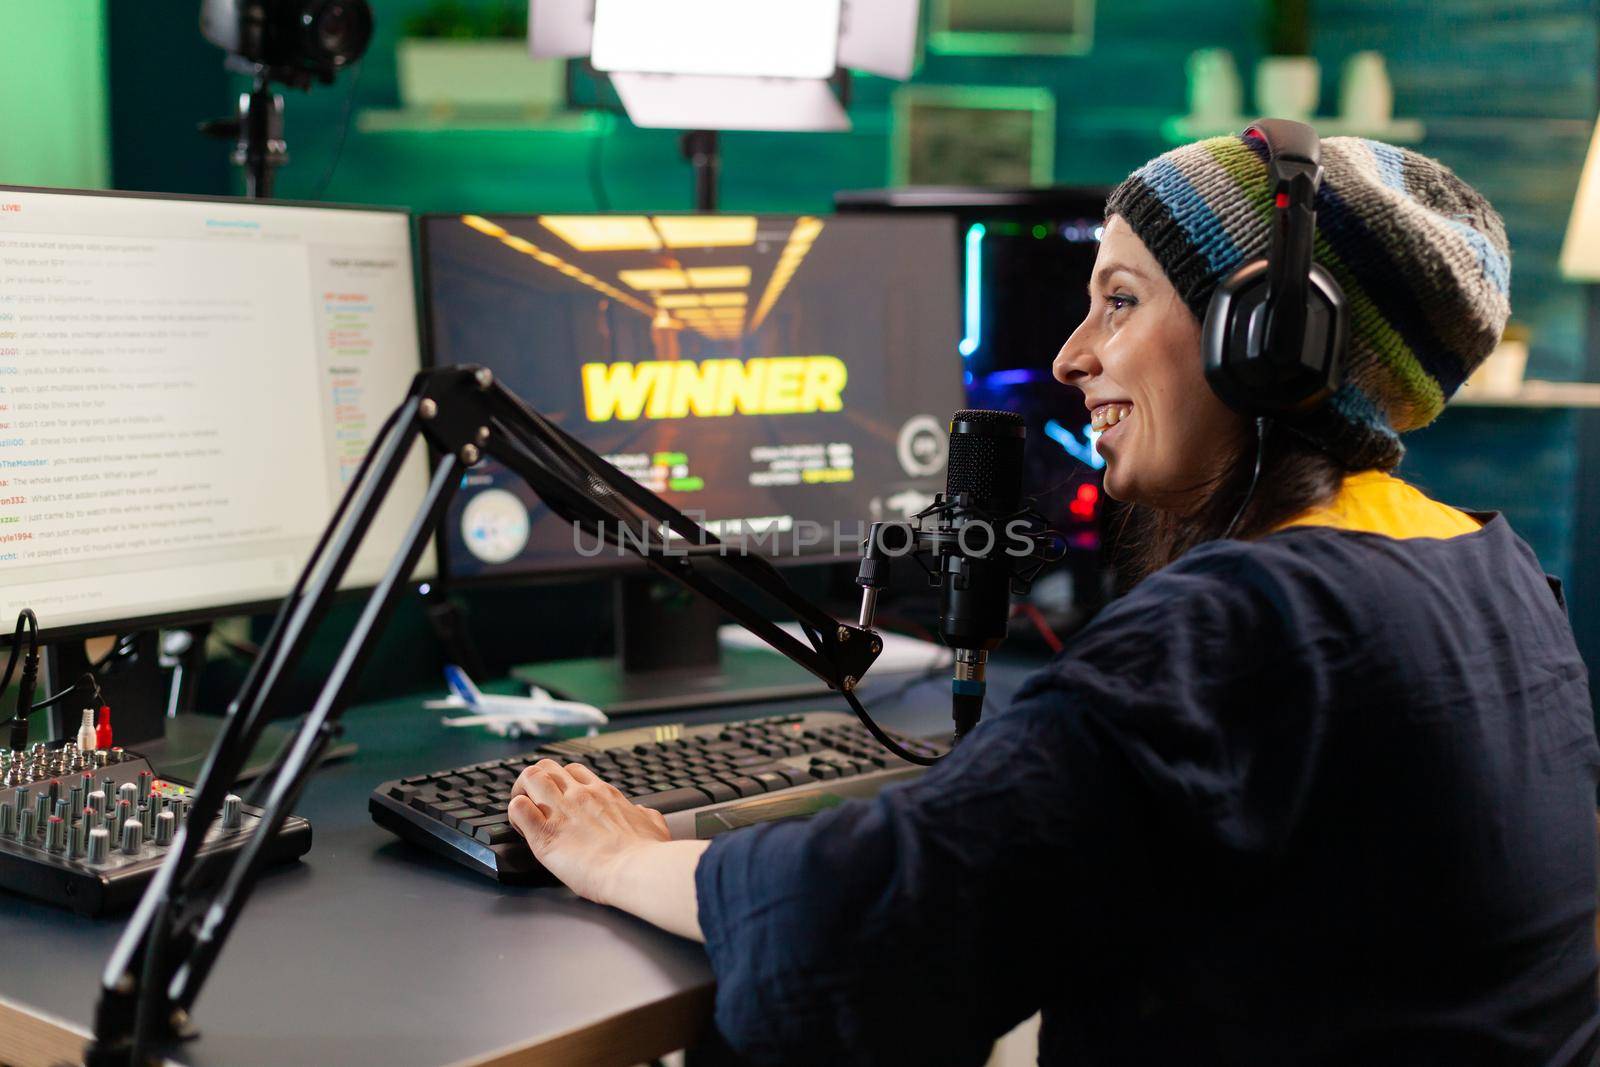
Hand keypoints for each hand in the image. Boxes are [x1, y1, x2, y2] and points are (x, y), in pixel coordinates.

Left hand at [507, 759, 669, 903]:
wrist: (636, 870)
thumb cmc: (647, 854)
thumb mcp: (654, 825)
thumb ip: (645, 815)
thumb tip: (644, 813)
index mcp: (604, 794)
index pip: (574, 771)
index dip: (561, 781)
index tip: (559, 798)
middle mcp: (580, 796)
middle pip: (547, 767)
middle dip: (536, 779)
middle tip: (535, 800)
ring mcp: (561, 811)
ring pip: (529, 777)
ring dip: (521, 790)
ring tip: (523, 809)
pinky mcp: (545, 834)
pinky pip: (518, 808)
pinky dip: (514, 813)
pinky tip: (520, 826)